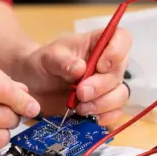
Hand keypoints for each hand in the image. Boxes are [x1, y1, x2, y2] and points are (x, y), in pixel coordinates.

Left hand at [15, 28, 131, 125]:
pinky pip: (115, 113)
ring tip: (80, 108)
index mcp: (97, 44)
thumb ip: (62, 61)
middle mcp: (108, 64)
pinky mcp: (104, 106)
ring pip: (120, 95)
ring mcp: (108, 86)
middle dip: (101, 86)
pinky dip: (104, 117)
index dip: (118, 51)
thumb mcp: (48, 58)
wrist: (34, 86)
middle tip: (80, 93)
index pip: (122, 38)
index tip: (101, 65)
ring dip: (102, 104)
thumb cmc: (44, 64)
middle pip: (119, 73)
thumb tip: (80, 68)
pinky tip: (88, 116)